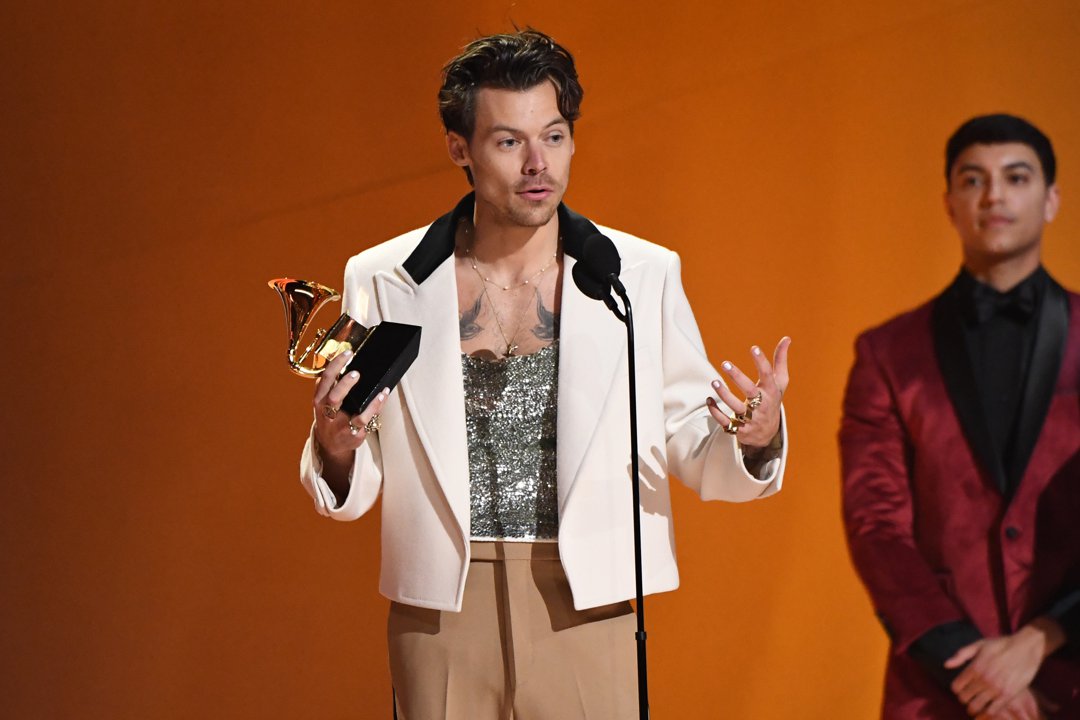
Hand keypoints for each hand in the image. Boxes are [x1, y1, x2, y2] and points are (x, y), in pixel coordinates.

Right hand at [312, 350, 389, 469]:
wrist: (330, 445)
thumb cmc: (328, 416)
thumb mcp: (322, 401)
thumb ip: (327, 384)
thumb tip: (336, 360)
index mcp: (319, 400)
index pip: (325, 379)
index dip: (335, 365)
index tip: (347, 353)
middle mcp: (327, 414)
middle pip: (333, 398)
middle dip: (345, 385)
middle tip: (356, 373)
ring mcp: (341, 426)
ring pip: (355, 415)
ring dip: (369, 403)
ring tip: (380, 390)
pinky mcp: (354, 434)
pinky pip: (367, 421)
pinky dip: (376, 408)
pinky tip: (383, 396)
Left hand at [706, 336, 789, 448]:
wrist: (769, 434)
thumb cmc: (772, 400)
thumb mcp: (780, 382)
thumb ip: (781, 361)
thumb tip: (787, 338)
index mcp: (771, 391)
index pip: (768, 375)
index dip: (761, 361)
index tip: (754, 348)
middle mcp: (762, 405)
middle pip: (750, 391)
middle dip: (737, 377)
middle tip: (725, 363)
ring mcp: (751, 419)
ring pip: (736, 408)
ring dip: (724, 395)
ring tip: (714, 382)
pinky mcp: (740, 430)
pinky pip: (726, 422)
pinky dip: (716, 412)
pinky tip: (709, 400)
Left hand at [946, 621, 1060, 716]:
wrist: (1025, 648)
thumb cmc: (1000, 645)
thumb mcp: (978, 645)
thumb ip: (961, 655)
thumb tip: (945, 665)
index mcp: (974, 667)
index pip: (956, 687)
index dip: (956, 689)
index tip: (960, 688)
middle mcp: (983, 679)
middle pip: (964, 698)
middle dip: (964, 698)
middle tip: (968, 697)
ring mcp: (996, 689)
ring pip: (976, 706)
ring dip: (973, 707)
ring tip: (976, 704)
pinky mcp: (1008, 695)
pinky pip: (992, 710)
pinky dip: (987, 711)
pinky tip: (988, 707)